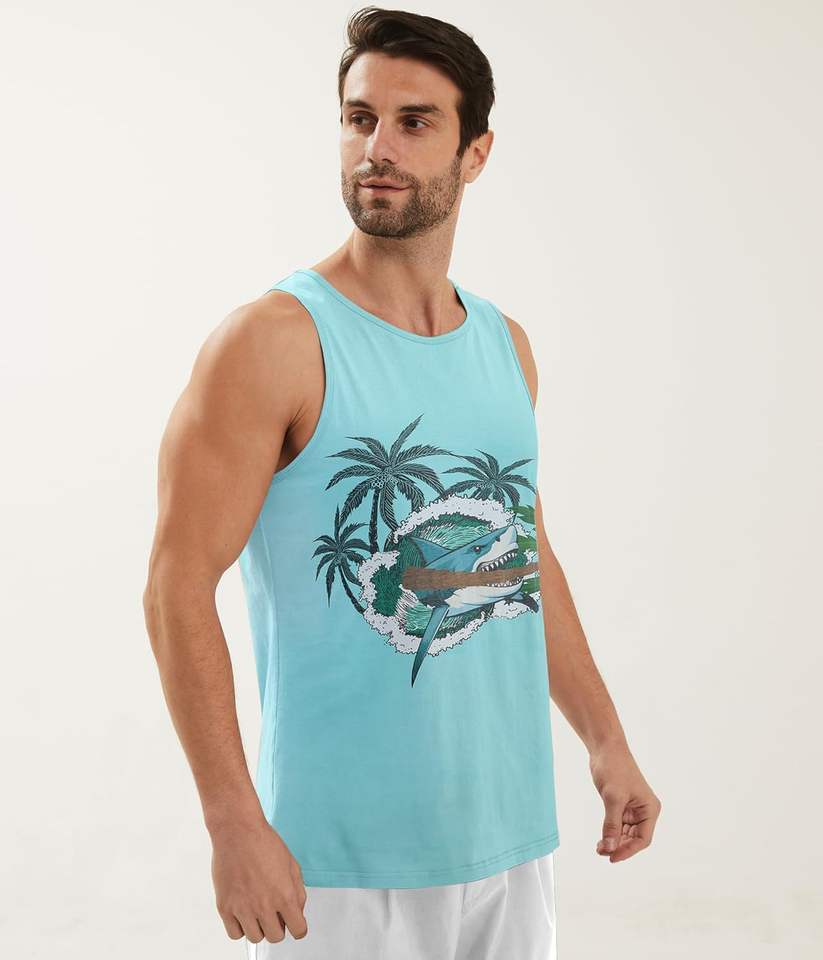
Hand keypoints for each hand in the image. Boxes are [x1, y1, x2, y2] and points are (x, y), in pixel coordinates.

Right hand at [210, 812, 308, 943]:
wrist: (238, 831)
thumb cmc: (264, 842)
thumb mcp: (292, 864)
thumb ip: (298, 891)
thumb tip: (297, 911)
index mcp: (285, 895)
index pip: (298, 930)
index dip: (298, 927)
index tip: (294, 924)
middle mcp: (265, 905)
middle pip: (276, 937)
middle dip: (278, 926)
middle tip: (274, 913)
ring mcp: (243, 908)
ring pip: (256, 938)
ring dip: (259, 928)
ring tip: (257, 911)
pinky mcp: (225, 907)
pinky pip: (235, 933)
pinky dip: (240, 927)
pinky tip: (243, 912)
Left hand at [589, 741, 661, 862]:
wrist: (605, 748)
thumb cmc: (614, 768)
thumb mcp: (613, 798)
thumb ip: (611, 825)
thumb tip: (608, 848)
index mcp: (650, 809)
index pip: (643, 839)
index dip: (629, 850)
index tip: (612, 857)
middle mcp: (644, 811)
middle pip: (634, 839)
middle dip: (620, 847)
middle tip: (602, 853)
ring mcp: (632, 809)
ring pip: (625, 834)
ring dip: (614, 842)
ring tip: (599, 848)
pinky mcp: (621, 805)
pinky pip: (618, 825)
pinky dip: (610, 833)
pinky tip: (601, 840)